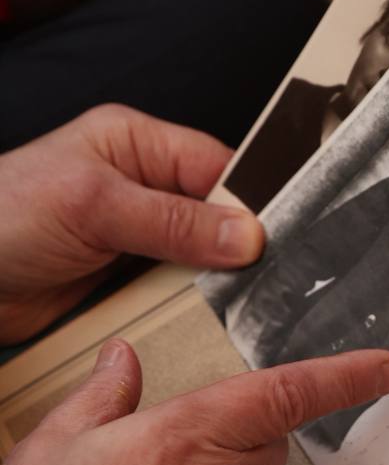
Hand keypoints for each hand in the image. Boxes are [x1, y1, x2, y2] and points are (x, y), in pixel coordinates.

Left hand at [0, 104, 265, 342]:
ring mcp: (135, 235)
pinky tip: (209, 320)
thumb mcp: (93, 206)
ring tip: (247, 303)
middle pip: (216, 214)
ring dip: (216, 282)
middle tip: (270, 277)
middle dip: (238, 245)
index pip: (217, 165)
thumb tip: (246, 235)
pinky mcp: (125, 279)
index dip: (251, 200)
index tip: (284, 236)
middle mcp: (142, 186)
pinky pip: (174, 291)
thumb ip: (173, 220)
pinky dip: (190, 308)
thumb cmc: (2, 215)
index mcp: (137, 143)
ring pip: (201, 258)